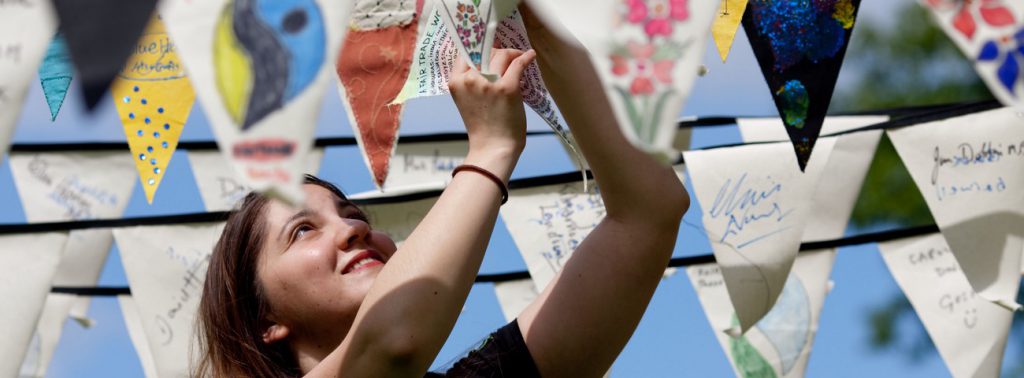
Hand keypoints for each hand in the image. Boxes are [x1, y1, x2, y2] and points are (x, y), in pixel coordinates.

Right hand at [448, 48, 535, 177]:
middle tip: (507, 57)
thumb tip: (487, 63)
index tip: (489, 52)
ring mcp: (489, 83)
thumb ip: (471, 82)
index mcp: (456, 82)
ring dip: (512, 54)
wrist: (493, 147)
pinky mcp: (507, 87)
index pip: (466, 54)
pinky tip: (530, 55)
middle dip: (497, 53)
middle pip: (485, 52)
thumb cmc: (482, 127)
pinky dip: (526, 57)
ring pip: (502, 54)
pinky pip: (518, 64)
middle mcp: (470, 79)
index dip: (479, 50)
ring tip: (519, 57)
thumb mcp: (467, 100)